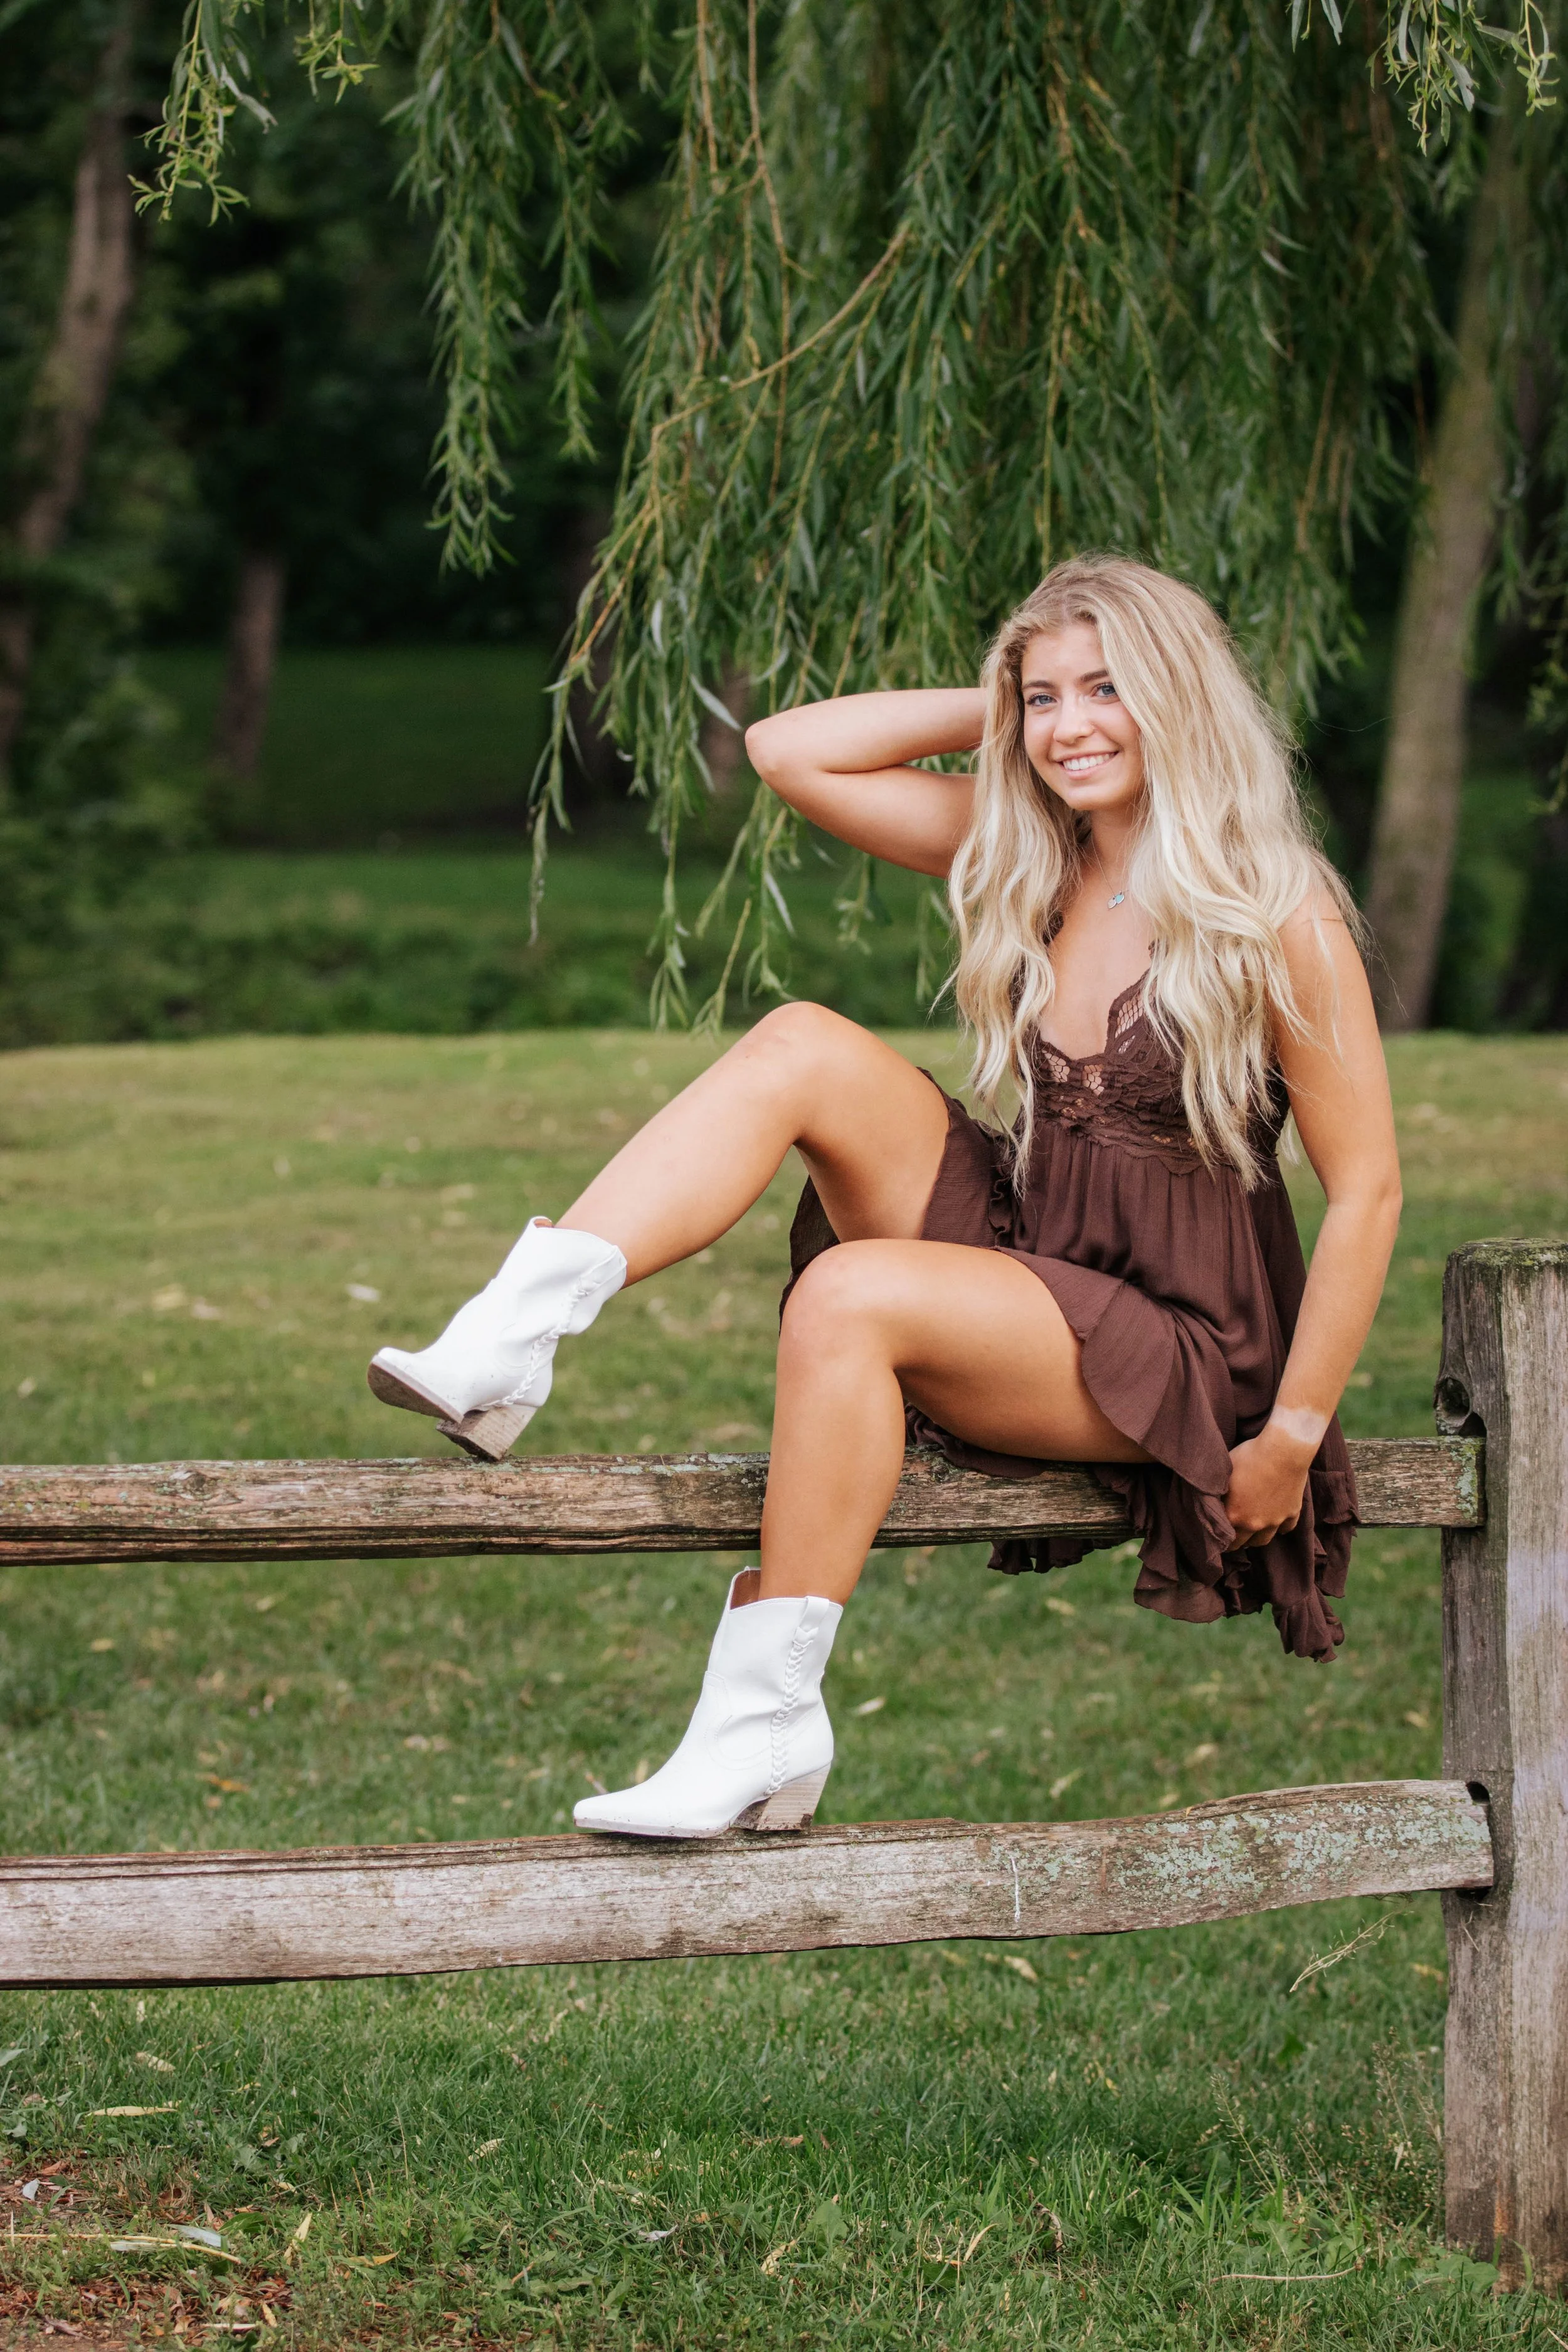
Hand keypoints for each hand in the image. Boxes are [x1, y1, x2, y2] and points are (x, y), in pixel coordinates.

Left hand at [1222, 1425, 1313, 1552]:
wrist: (1284, 1451)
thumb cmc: (1250, 1457)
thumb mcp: (1225, 1473)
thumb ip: (1219, 1493)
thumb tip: (1212, 1501)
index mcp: (1234, 1515)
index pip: (1222, 1536)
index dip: (1218, 1537)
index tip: (1216, 1538)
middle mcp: (1254, 1523)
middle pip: (1243, 1543)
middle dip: (1235, 1543)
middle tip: (1232, 1540)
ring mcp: (1275, 1520)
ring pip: (1264, 1540)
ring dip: (1256, 1539)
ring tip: (1252, 1534)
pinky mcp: (1292, 1513)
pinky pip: (1286, 1528)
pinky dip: (1281, 1528)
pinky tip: (1278, 1526)